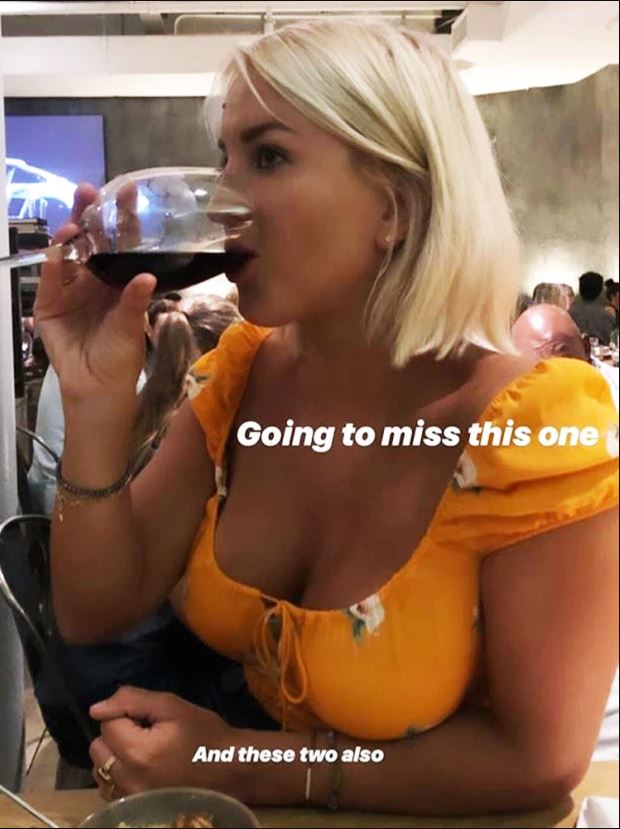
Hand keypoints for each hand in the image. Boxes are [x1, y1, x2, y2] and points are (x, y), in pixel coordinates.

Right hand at [35, 183, 156, 406]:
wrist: (97, 387)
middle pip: (89, 241)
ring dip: (68, 238)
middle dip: (87, 215)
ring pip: (67, 255)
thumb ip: (135, 300)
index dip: (122, 218)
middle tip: (87, 191)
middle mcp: (93, 280)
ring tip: (74, 225)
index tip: (126, 191)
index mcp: (117, 281)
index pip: (120, 243)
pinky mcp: (49, 305)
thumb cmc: (120, 356)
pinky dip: (53, 267)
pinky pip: (50, 282)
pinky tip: (57, 252)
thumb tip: (146, 276)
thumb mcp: (131, 326)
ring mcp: (69, 290)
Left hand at [89, 686, 244, 799]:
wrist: (229, 769)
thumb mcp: (172, 706)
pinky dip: (118, 774)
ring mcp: (130, 797)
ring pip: (99, 769)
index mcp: (138, 751)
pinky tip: (140, 768)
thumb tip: (96, 708)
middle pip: (97, 748)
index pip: (106, 724)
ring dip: (114, 755)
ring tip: (142, 750)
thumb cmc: (204, 734)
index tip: (147, 717)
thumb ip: (132, 701)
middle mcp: (128, 779)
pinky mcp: (134, 807)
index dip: (125, 713)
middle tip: (144, 732)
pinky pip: (109, 788)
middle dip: (115, 734)